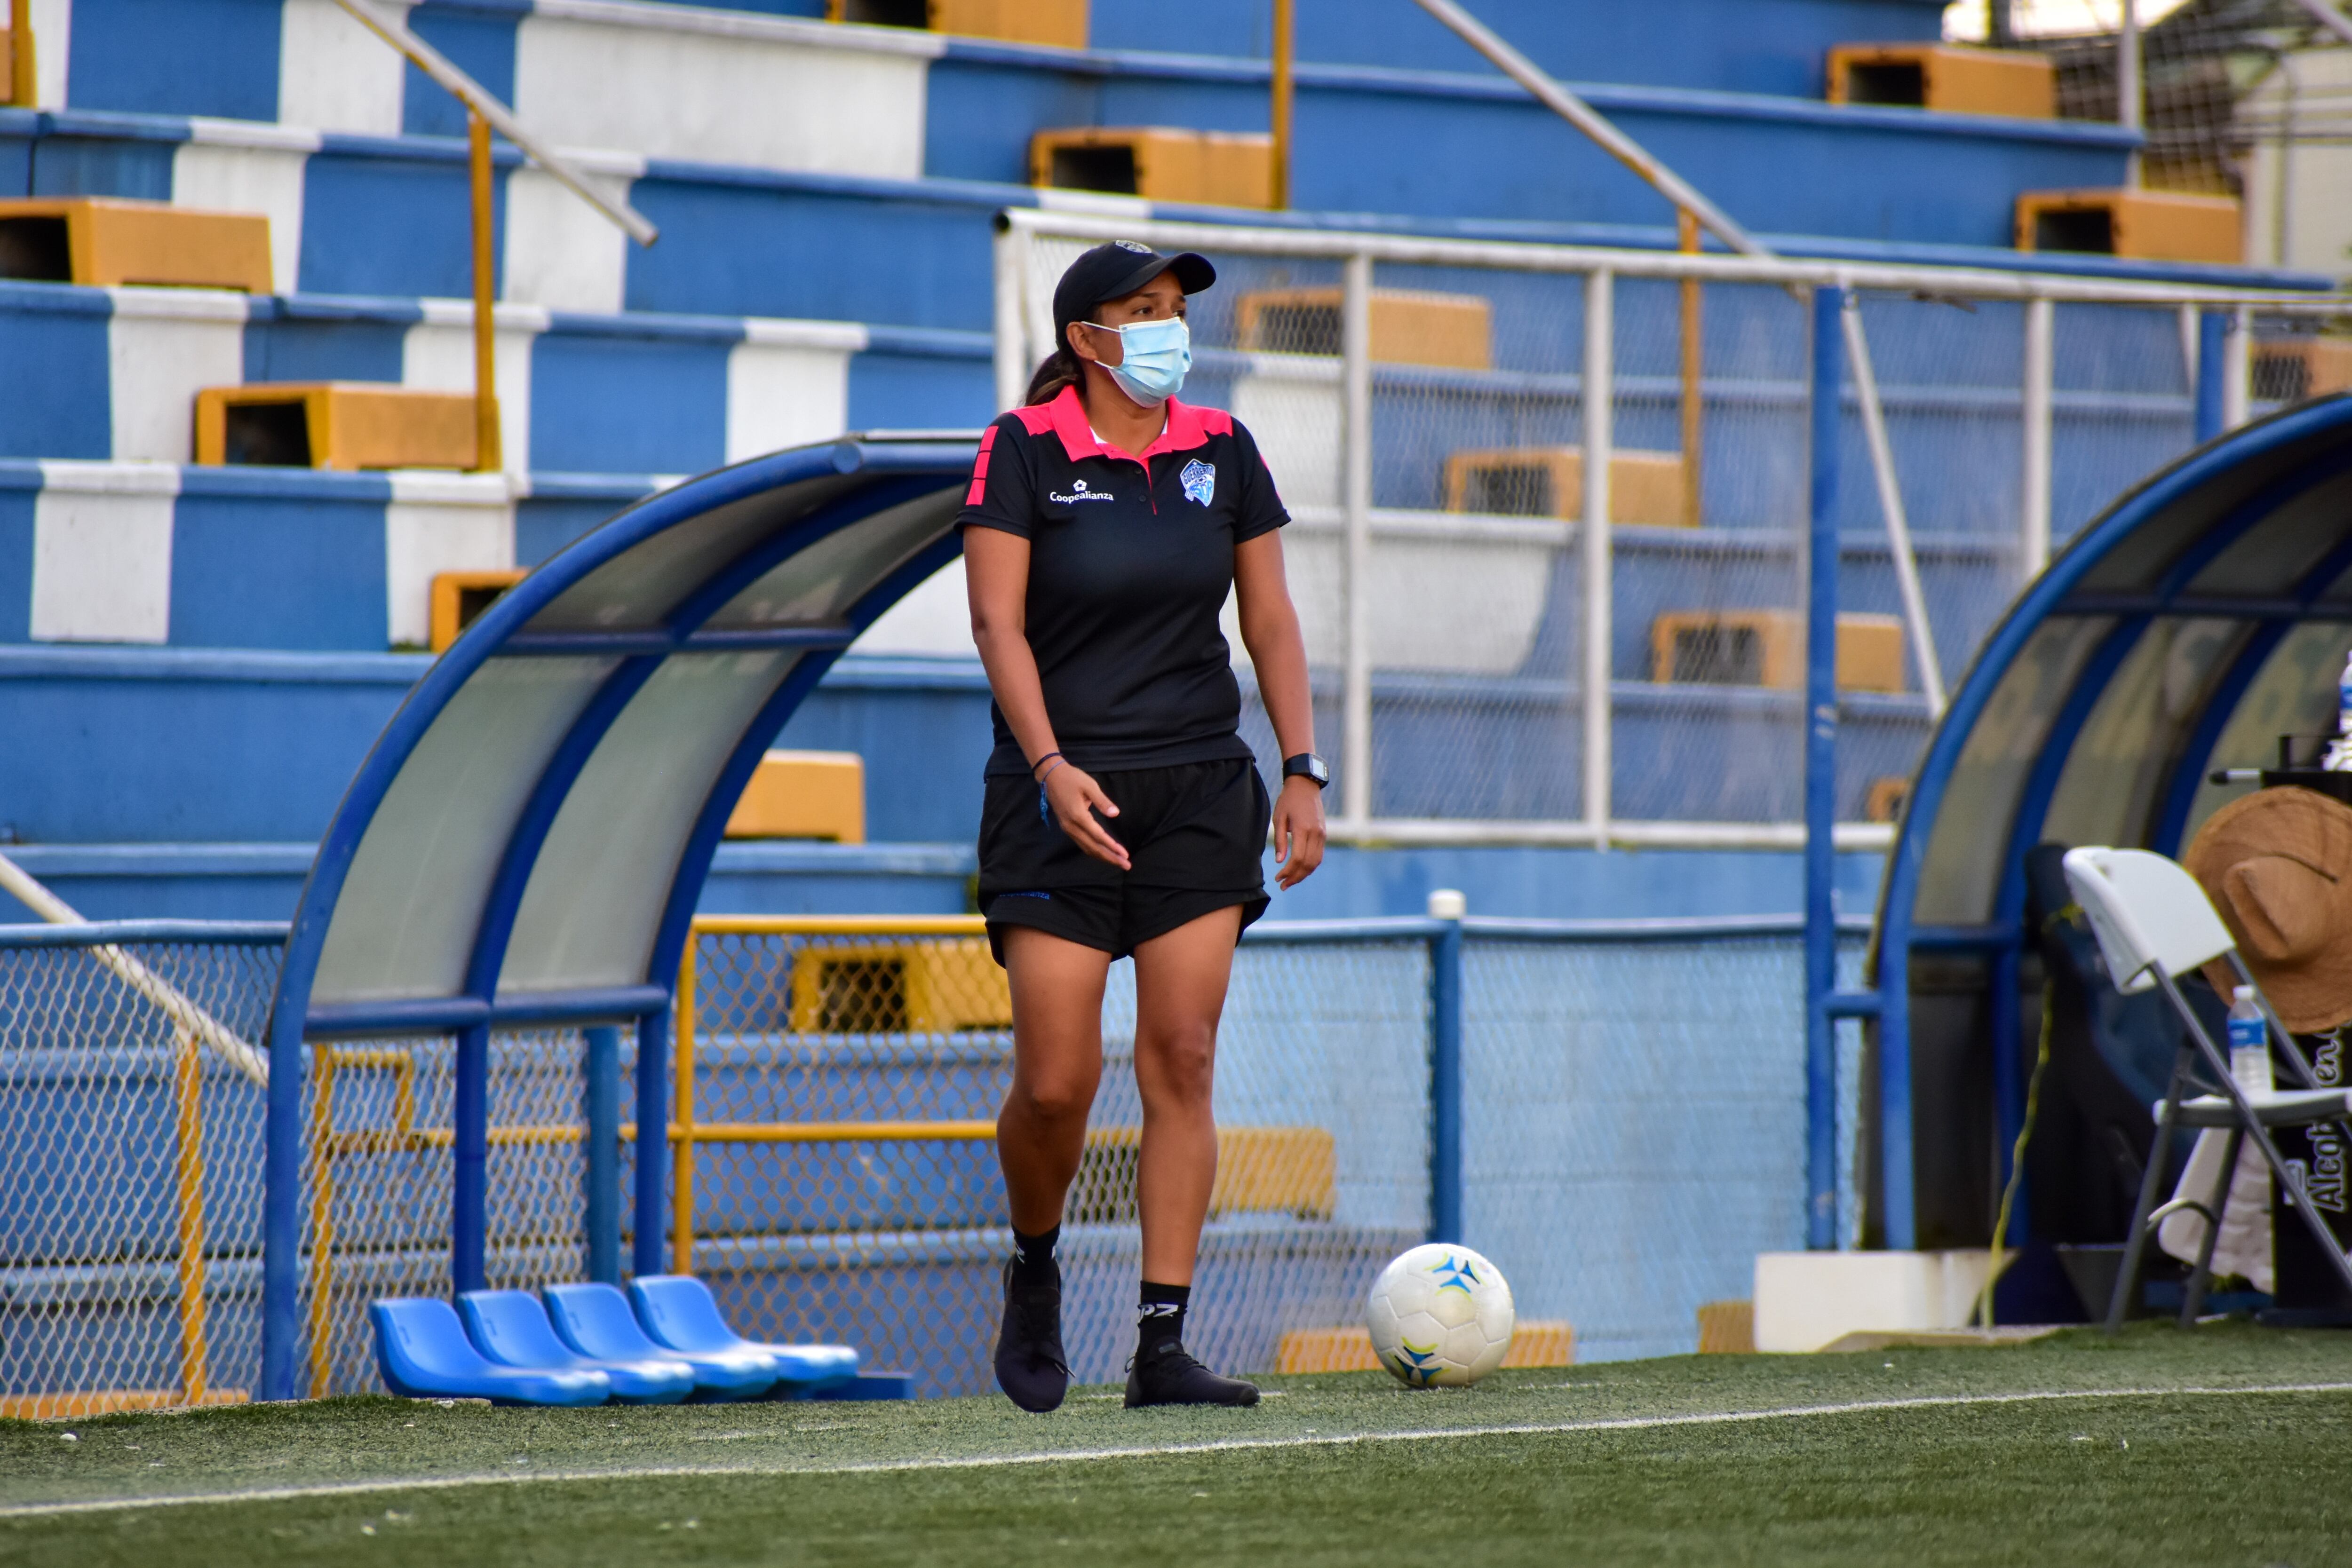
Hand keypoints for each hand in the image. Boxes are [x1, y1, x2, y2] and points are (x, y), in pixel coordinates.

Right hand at [1042, 762, 1129, 869]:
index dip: (1112, 847)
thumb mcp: (1089, 785)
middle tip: (1126, 865)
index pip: (1098, 837)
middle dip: (1110, 857)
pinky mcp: (1066, 827)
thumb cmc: (1072, 778)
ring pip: (1086, 848)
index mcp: (1078, 816)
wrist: (1050, 776)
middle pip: (1092, 848)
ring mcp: (1067, 829)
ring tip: (1117, 862)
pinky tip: (1103, 853)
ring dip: (1102, 856)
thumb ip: (1103, 801)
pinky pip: (1081, 844)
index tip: (1125, 854)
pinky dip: (1093, 851)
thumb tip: (1115, 814)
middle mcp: (1071, 827)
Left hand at [1272, 775, 1325, 889]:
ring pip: (1315, 862)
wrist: (1306, 785)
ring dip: (1304, 874)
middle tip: (1283, 885)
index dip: (1287, 871)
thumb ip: (1279, 840)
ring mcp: (1322, 834)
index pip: (1297, 858)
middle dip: (1295, 877)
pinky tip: (1300, 870)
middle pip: (1308, 863)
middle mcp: (1315, 833)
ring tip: (1291, 881)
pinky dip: (1310, 866)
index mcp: (1303, 829)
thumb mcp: (1279, 818)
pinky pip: (1319, 855)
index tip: (1278, 877)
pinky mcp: (1324, 834)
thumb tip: (1279, 861)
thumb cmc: (1288, 800)